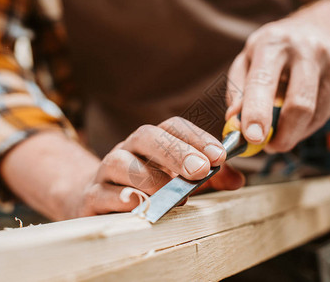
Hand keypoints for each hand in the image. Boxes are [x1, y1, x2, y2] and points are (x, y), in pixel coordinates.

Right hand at [74, 117, 243, 216]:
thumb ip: (209, 178)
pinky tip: (139, 204)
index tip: (219, 155)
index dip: (196, 137)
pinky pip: (103, 193)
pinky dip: (122, 198)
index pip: (172, 127)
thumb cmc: (146, 189)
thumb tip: (238, 179)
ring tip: (178, 196)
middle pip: (147, 136)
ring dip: (152, 178)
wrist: (95, 201)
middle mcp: (127, 149)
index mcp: (150, 141)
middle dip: (176, 151)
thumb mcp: (180, 180)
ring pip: (123, 163)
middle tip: (201, 170)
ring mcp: (106, 171)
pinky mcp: (91, 197)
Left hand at [226, 16, 329, 151]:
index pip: (264, 82)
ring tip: (282, 132)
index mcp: (274, 44)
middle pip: (299, 105)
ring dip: (296, 133)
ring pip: (316, 115)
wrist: (323, 30)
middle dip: (284, 135)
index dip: (257, 113)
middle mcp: (306, 50)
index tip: (251, 138)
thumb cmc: (274, 51)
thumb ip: (237, 90)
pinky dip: (309, 126)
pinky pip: (326, 115)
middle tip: (270, 147)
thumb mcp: (248, 59)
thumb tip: (234, 121)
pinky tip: (299, 118)